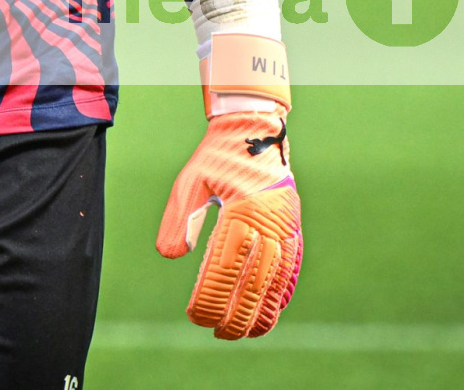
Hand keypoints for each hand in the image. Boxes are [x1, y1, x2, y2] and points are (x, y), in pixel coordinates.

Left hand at [156, 110, 301, 339]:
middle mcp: (269, 222)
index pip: (225, 267)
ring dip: (261, 311)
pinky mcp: (293, 229)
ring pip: (276, 280)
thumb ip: (180, 216)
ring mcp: (286, 227)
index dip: (212, 297)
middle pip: (254, 281)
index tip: (196, 316)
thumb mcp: (191, 179)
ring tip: (243, 334)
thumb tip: (170, 255)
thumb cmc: (217, 156)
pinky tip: (270, 313)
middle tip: (217, 333)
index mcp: (242, 210)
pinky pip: (290, 269)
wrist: (254, 130)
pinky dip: (281, 294)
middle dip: (237, 313)